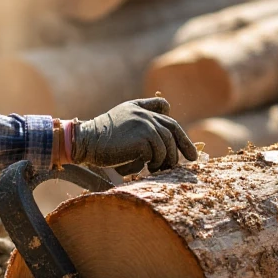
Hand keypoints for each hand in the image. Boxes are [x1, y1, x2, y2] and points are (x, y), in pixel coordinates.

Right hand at [73, 97, 197, 173]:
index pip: (163, 109)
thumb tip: (157, 140)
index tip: (180, 136)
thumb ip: (136, 121)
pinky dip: (153, 164)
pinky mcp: (143, 138)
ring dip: (166, 160)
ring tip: (158, 169)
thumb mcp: (118, 123)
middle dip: (185, 144)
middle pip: (172, 128)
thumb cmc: (100, 138)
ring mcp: (145, 124)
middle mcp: (144, 113)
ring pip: (167, 145)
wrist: (86, 141)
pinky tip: (145, 168)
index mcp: (138, 107)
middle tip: (192, 158)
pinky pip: (157, 154)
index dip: (173, 122)